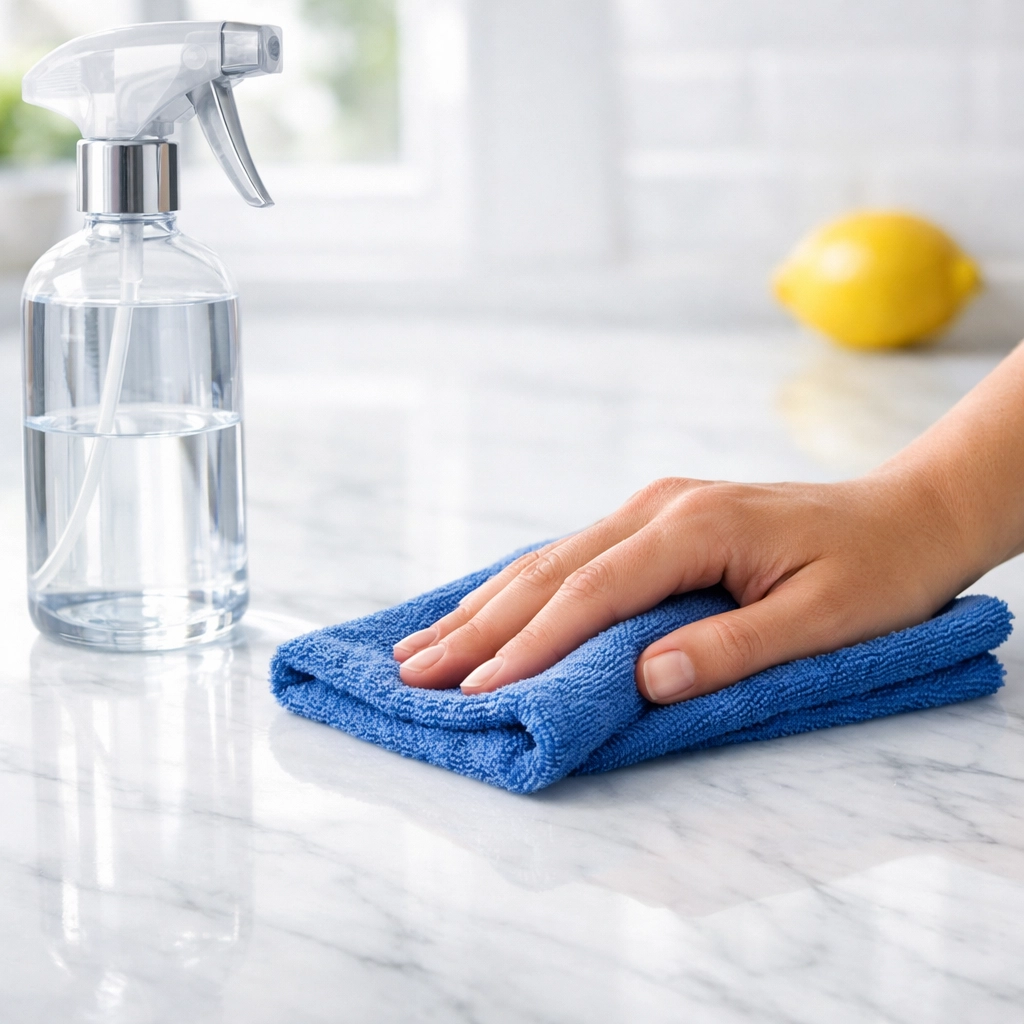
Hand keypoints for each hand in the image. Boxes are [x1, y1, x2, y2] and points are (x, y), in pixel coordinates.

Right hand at [392, 472, 972, 703]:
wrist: (907, 512)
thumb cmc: (876, 570)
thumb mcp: (824, 621)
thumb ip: (733, 647)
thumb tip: (644, 680)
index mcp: (695, 525)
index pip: (592, 591)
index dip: (531, 644)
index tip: (477, 688)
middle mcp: (659, 507)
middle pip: (551, 571)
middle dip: (479, 626)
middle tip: (414, 671)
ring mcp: (653, 508)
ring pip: (550, 559)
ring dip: (485, 605)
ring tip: (423, 643)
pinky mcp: (655, 521)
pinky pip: (572, 556)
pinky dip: (521, 589)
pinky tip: (486, 608)